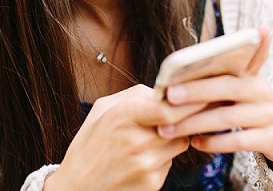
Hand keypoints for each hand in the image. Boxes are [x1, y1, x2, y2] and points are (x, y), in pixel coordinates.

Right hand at [45, 85, 204, 190]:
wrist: (77, 186)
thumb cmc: (89, 143)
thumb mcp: (103, 108)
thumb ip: (135, 95)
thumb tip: (164, 90)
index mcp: (124, 116)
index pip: (169, 109)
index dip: (187, 102)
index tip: (195, 95)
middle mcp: (138, 141)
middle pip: (181, 124)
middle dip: (185, 116)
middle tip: (185, 111)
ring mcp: (146, 164)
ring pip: (180, 142)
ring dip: (173, 137)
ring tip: (150, 137)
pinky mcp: (152, 182)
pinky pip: (170, 161)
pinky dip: (163, 156)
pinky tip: (142, 157)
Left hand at [157, 27, 272, 184]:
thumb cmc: (251, 105)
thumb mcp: (242, 87)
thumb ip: (216, 77)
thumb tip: (177, 74)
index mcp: (251, 73)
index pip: (233, 59)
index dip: (217, 56)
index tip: (187, 63)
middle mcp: (261, 90)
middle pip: (226, 87)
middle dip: (196, 91)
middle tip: (169, 96)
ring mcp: (267, 115)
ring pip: (227, 117)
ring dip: (195, 123)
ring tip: (169, 128)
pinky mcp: (270, 138)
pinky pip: (238, 140)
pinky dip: (214, 142)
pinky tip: (195, 142)